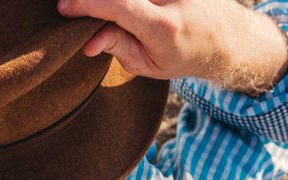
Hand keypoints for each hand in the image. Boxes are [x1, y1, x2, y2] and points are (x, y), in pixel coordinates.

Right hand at [57, 0, 287, 92]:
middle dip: (94, 2)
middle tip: (72, 7)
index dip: (86, 5)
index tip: (64, 8)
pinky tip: (111, 7)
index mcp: (161, 27)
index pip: (117, 6)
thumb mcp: (149, 65)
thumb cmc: (181, 55)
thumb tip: (88, 41)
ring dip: (107, 4)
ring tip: (88, 11)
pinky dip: (122, 2)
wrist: (223, 37)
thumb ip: (118, 48)